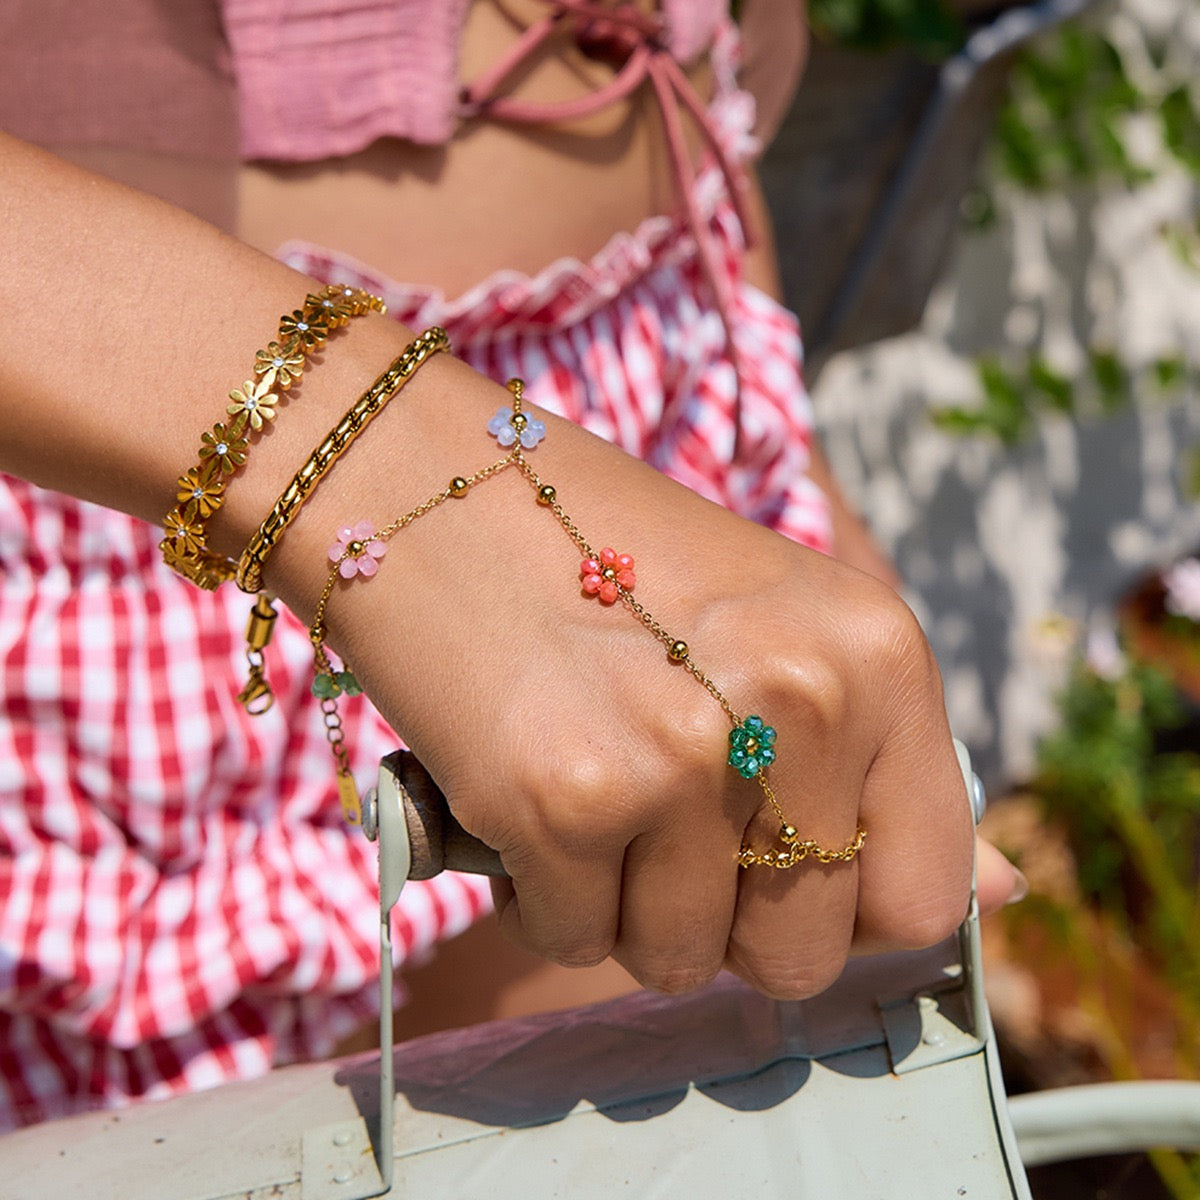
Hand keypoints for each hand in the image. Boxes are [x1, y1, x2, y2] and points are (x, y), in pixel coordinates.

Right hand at [274, 354, 1018, 999]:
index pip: (926, 894)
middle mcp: (801, 703)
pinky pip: (572, 936)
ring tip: (589, 782)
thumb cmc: (601, 556)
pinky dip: (544, 892)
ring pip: (675, 958)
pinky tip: (524, 790)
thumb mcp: (778, 628)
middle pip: (800, 952)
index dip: (843, 901)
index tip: (776, 862)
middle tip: (660, 811)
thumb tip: (1011, 897)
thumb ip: (890, 766)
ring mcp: (680, 755)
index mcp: (877, 652)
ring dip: (625, 902)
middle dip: (726, 916)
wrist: (429, 484)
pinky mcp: (562, 799)